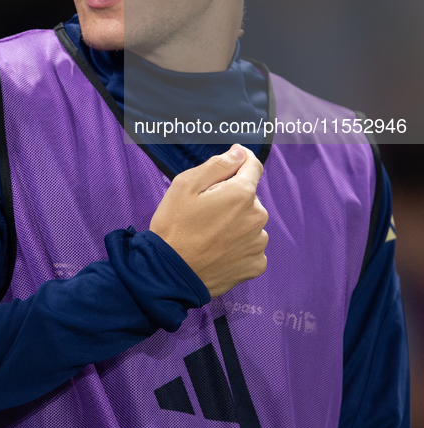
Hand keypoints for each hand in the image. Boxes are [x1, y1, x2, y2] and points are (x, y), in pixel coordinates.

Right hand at [149, 145, 267, 297]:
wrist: (170, 274)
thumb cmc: (174, 226)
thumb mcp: (186, 184)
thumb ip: (218, 165)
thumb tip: (240, 153)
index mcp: (241, 194)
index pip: (253, 166)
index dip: (241, 160)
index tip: (231, 162)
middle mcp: (257, 217)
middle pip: (249, 196)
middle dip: (232, 196)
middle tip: (206, 209)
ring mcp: (258, 243)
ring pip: (250, 221)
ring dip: (236, 221)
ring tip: (210, 232)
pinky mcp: (255, 265)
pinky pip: (251, 245)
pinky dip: (239, 244)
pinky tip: (219, 249)